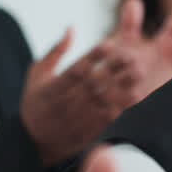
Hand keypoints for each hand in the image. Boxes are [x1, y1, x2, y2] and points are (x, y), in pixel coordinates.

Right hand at [20, 29, 140, 164]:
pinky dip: (120, 110)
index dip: (92, 57)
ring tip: (138, 76)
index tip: (108, 44)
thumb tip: (72, 28)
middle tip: (132, 57)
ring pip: (102, 103)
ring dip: (122, 89)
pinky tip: (135, 100)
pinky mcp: (86, 133)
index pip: (75, 69)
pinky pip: (105, 122)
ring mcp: (76, 119)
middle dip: (113, 70)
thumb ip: (55, 52)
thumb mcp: (37, 74)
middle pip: (93, 84)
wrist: (33, 143)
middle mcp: (66, 103)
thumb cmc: (36, 102)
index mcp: (53, 87)